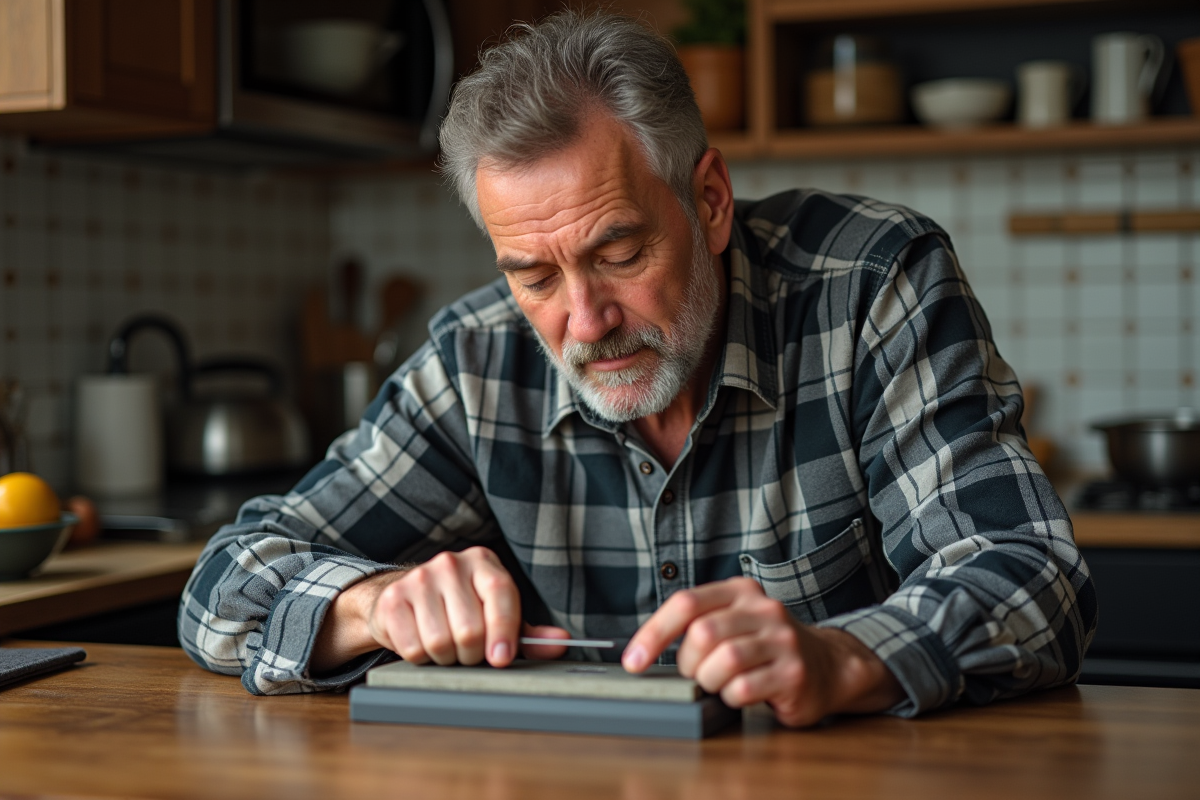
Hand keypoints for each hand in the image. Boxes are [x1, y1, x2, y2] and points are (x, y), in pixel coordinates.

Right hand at [311, 546, 569, 672]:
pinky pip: (413, 647)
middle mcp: (451, 563)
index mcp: (484, 563)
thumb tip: (560, 641)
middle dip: (472, 654)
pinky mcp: (393, 599)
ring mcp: (419, 578)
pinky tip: (422, 642)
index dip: (504, 632)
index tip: (502, 659)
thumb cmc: (461, 609)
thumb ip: (530, 632)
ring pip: (440, 642)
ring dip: (446, 657)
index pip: (501, 594)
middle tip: (469, 651)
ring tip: (447, 646)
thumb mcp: (498, 616)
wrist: (404, 599)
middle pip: (470, 629)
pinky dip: (420, 657)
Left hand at [621, 577, 904, 726]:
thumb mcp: (734, 621)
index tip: (634, 660)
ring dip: (711, 681)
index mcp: (741, 592)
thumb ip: (697, 623)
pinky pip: (743, 689)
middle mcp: (764, 610)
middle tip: (699, 673)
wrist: (828, 665)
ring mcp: (782, 641)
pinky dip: (731, 698)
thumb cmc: (767, 647)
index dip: (653, 633)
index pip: (686, 603)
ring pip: (723, 661)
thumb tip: (642, 649)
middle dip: (690, 663)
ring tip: (722, 683)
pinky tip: (743, 694)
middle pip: (702, 634)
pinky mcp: (794, 673)